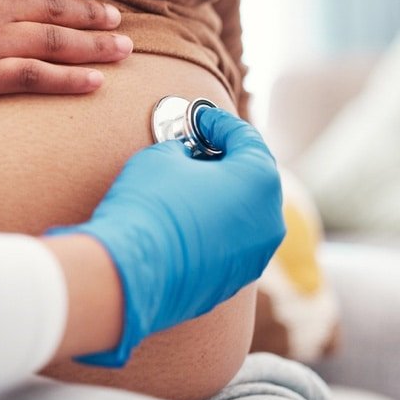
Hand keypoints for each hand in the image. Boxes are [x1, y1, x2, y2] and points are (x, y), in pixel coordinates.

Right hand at [47, 108, 284, 365]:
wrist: (130, 274)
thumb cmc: (148, 206)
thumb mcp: (162, 156)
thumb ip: (185, 150)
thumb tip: (186, 158)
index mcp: (260, 180)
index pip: (245, 138)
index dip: (217, 123)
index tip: (199, 118)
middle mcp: (270, 220)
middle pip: (251, 178)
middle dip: (224, 160)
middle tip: (196, 148)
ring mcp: (255, 256)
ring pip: (243, 214)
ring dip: (220, 196)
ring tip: (187, 186)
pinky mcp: (233, 281)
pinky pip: (228, 243)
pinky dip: (211, 227)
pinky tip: (183, 220)